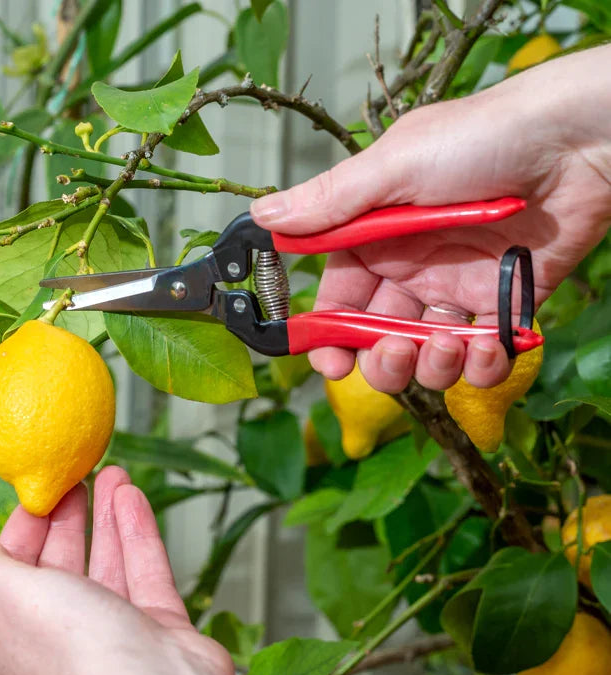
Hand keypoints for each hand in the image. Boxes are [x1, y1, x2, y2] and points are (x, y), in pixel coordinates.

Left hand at [0, 467, 235, 674]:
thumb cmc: (75, 649)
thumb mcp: (9, 596)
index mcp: (16, 636)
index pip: (13, 574)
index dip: (23, 530)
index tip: (39, 493)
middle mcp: (64, 633)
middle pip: (62, 564)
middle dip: (68, 518)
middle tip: (77, 478)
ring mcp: (114, 629)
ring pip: (108, 561)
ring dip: (108, 514)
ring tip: (114, 473)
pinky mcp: (157, 623)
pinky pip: (145, 568)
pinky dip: (138, 530)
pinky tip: (132, 497)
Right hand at [251, 45, 610, 393]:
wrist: (576, 140)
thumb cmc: (481, 140)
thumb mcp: (392, 168)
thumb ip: (330, 204)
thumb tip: (265, 218)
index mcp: (378, 237)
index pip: (340, 299)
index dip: (329, 335)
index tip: (328, 362)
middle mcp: (413, 268)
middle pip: (379, 338)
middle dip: (380, 362)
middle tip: (392, 354)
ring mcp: (458, 290)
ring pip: (427, 356)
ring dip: (430, 366)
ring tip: (445, 344)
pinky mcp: (504, 306)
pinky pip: (483, 356)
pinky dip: (482, 366)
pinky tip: (488, 347)